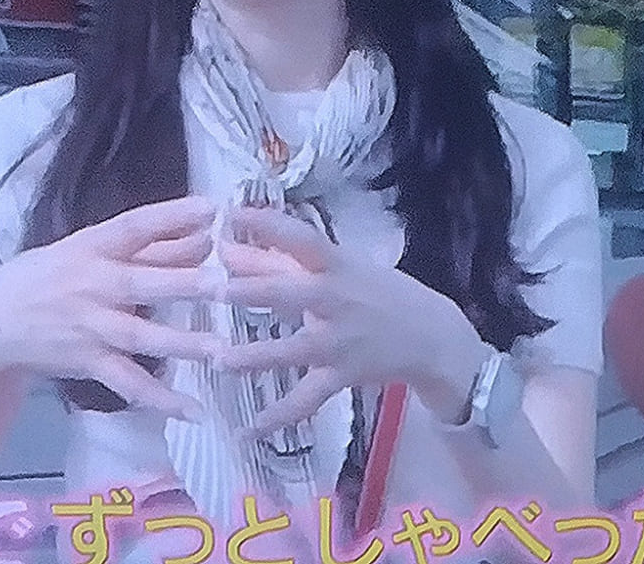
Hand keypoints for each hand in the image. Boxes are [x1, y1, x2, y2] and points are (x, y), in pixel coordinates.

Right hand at [0, 195, 234, 418]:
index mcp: (92, 246)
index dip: (171, 216)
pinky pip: (128, 384)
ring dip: (180, 344)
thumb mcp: (88, 249)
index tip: (212, 209)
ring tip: (219, 350)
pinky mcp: (87, 361)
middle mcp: (92, 285)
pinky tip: (195, 411)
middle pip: (141, 283)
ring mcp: (90, 326)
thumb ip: (146, 246)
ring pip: (140, 336)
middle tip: (223, 284)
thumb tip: (204, 237)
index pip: (134, 226)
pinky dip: (160, 399)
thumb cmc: (48, 276)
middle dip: (181, 284)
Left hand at [213, 206, 486, 434]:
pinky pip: (307, 399)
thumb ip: (280, 261)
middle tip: (211, 288)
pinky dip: (278, 417)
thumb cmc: (376, 292)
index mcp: (337, 265)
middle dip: (251, 291)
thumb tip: (228, 247)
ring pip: (294, 350)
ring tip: (219, 360)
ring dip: (256, 356)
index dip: (269, 224)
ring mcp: (340, 341)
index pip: (302, 238)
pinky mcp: (343, 375)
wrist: (432, 335)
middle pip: (290, 293)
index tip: (233, 213)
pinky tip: (247, 430)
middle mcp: (337, 300)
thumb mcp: (337, 268)